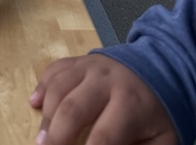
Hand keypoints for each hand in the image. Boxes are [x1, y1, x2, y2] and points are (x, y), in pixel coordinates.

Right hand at [29, 54, 176, 144]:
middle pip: (72, 108)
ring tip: (41, 139)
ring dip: (46, 115)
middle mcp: (105, 80)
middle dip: (56, 136)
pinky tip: (34, 103)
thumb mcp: (161, 140)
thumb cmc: (155, 114)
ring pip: (58, 88)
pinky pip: (53, 69)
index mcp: (130, 103)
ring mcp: (88, 66)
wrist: (157, 70)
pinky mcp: (77, 60)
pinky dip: (41, 86)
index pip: (104, 136)